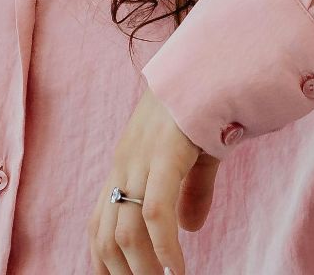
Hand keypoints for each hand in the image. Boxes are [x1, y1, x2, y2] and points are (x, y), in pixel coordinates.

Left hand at [88, 85, 219, 274]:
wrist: (213, 60)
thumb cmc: (207, 104)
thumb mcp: (197, 155)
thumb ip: (191, 192)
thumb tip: (189, 228)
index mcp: (127, 163)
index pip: (100, 223)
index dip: (102, 261)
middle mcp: (125, 163)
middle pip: (106, 234)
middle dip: (120, 273)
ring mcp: (141, 158)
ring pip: (126, 230)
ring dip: (141, 270)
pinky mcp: (164, 152)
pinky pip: (156, 211)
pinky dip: (163, 247)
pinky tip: (176, 270)